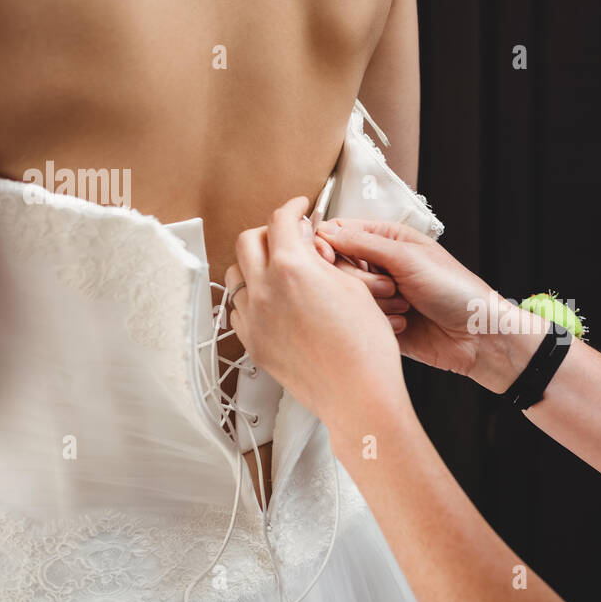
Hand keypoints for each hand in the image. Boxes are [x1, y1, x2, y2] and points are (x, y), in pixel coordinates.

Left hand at [224, 198, 410, 430]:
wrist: (358, 393)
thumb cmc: (365, 347)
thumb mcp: (354, 287)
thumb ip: (324, 260)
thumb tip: (311, 247)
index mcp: (292, 268)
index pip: (281, 221)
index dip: (293, 208)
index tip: (300, 208)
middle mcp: (265, 289)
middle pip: (249, 241)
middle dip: (268, 230)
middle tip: (287, 233)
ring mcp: (253, 318)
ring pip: (235, 274)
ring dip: (252, 262)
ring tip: (274, 266)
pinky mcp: (253, 343)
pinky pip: (237, 309)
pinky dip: (249, 296)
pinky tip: (270, 300)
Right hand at [315, 218, 546, 392]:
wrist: (478, 336)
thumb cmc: (455, 289)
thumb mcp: (409, 257)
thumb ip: (364, 243)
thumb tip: (325, 231)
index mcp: (387, 239)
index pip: (339, 232)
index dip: (328, 244)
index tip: (329, 256)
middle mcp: (379, 265)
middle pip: (337, 266)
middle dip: (361, 279)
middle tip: (390, 286)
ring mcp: (378, 296)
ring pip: (345, 296)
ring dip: (374, 303)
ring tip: (405, 306)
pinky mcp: (379, 324)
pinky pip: (358, 322)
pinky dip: (379, 323)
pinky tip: (403, 325)